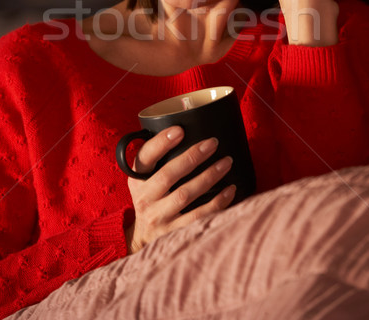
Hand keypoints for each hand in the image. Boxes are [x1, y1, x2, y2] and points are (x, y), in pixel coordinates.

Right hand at [125, 126, 234, 253]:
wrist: (143, 239)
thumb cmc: (151, 198)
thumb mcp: (144, 179)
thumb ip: (157, 159)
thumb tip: (186, 128)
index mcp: (137, 179)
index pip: (145, 157)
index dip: (161, 143)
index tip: (180, 130)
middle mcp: (145, 198)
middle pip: (168, 175)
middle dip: (192, 157)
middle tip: (213, 143)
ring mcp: (159, 218)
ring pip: (185, 194)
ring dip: (208, 176)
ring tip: (226, 162)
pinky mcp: (175, 233)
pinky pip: (199, 216)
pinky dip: (217, 202)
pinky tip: (230, 189)